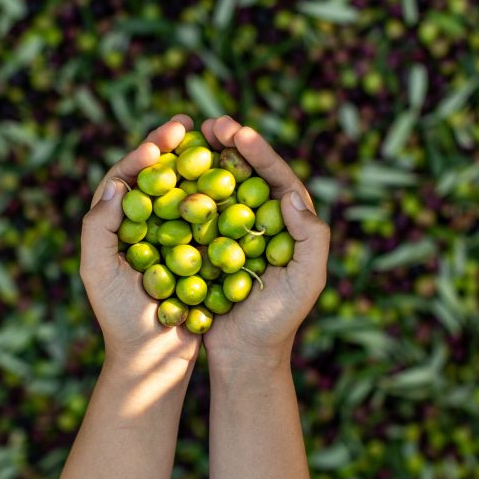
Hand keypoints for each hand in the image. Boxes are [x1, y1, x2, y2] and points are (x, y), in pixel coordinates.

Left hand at [80, 115, 201, 374]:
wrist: (153, 357)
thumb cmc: (120, 319)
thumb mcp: (99, 274)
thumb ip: (97, 229)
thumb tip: (115, 183)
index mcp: (113, 225)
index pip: (123, 179)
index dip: (140, 155)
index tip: (160, 141)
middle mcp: (140, 225)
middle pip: (153, 176)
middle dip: (168, 147)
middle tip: (187, 124)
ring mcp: (168, 236)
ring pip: (181, 191)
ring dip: (195, 163)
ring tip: (212, 139)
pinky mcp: (194, 250)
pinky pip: (204, 216)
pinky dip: (215, 195)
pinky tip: (232, 177)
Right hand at [200, 116, 330, 368]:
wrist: (244, 355)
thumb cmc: (278, 322)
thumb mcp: (306, 282)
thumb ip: (311, 238)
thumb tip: (293, 194)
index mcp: (291, 224)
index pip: (278, 178)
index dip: (260, 151)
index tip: (238, 132)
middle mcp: (264, 221)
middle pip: (247, 173)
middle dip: (230, 144)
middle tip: (210, 123)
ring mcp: (233, 231)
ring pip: (219, 186)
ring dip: (205, 159)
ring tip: (187, 137)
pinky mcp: (208, 244)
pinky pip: (196, 211)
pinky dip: (184, 189)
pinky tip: (167, 173)